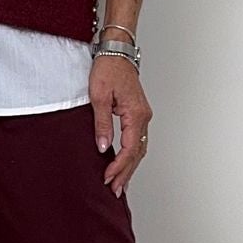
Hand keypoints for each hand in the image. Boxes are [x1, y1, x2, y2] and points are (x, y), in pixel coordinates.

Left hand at [90, 45, 151, 196]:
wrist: (116, 51)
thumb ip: (102, 124)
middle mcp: (143, 117)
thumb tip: (103, 147)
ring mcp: (142, 115)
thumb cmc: (108, 68)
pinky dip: (131, 155)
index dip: (119, 167)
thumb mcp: (99, 97)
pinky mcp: (137, 113)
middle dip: (126, 173)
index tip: (108, 179)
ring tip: (119, 184)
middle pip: (138, 153)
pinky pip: (137, 140)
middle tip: (115, 191)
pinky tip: (123, 164)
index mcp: (136, 114)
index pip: (130, 149)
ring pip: (139, 148)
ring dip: (129, 167)